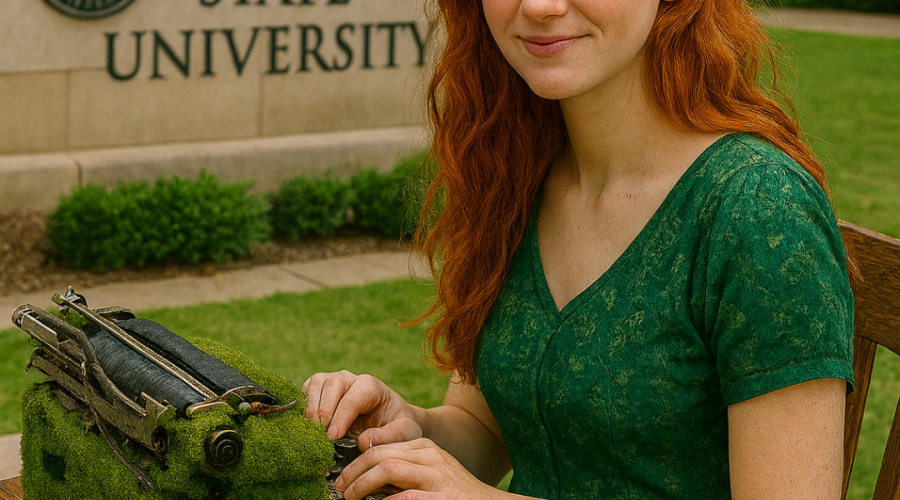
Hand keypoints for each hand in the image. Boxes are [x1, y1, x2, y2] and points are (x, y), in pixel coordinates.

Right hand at [302, 370, 424, 448]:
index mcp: (371, 387)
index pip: (353, 397)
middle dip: (323, 409)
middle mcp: (351, 379)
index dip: (341, 416)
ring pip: (316, 383)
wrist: (391, 419)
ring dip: (309, 406)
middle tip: (320, 434)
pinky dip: (301, 407)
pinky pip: (305, 391)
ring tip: (310, 430)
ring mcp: (333, 382)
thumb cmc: (397, 424)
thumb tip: (364, 442)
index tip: (333, 437)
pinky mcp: (320, 391)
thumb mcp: (402, 432)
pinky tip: (304, 426)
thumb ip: (386, 437)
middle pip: (332, 383)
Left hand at [335, 438, 504, 499]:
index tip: (342, 478)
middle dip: (353, 473)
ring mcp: (437, 476)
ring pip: (387, 470)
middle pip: (379, 456)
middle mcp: (430, 456)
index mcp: (424, 448)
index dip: (355, 463)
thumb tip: (364, 483)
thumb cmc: (453, 495)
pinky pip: (404, 498)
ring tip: (350, 498)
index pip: (380, 447)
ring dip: (361, 486)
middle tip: (340, 490)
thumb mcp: (429, 476)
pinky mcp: (442, 498)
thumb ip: (402, 474)